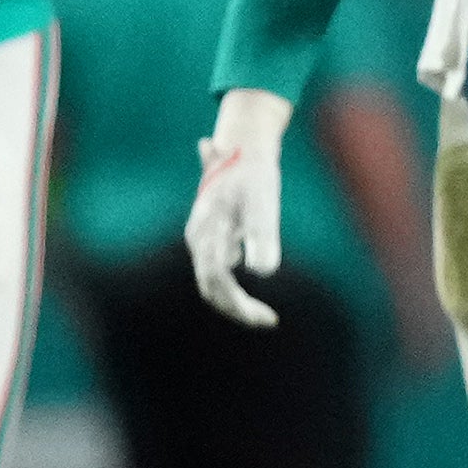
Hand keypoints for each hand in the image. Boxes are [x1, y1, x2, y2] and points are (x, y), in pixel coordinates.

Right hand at [191, 87, 292, 327]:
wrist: (241, 147)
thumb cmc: (253, 175)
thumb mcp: (263, 202)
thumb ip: (262, 235)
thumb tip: (264, 271)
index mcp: (207, 233)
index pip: (216, 280)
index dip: (238, 304)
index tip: (267, 318)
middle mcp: (199, 239)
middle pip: (210, 287)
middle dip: (237, 308)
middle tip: (268, 320)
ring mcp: (202, 239)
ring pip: (213, 282)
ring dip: (235, 302)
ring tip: (264, 316)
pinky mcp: (211, 238)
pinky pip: (217, 272)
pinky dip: (234, 289)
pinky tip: (256, 300)